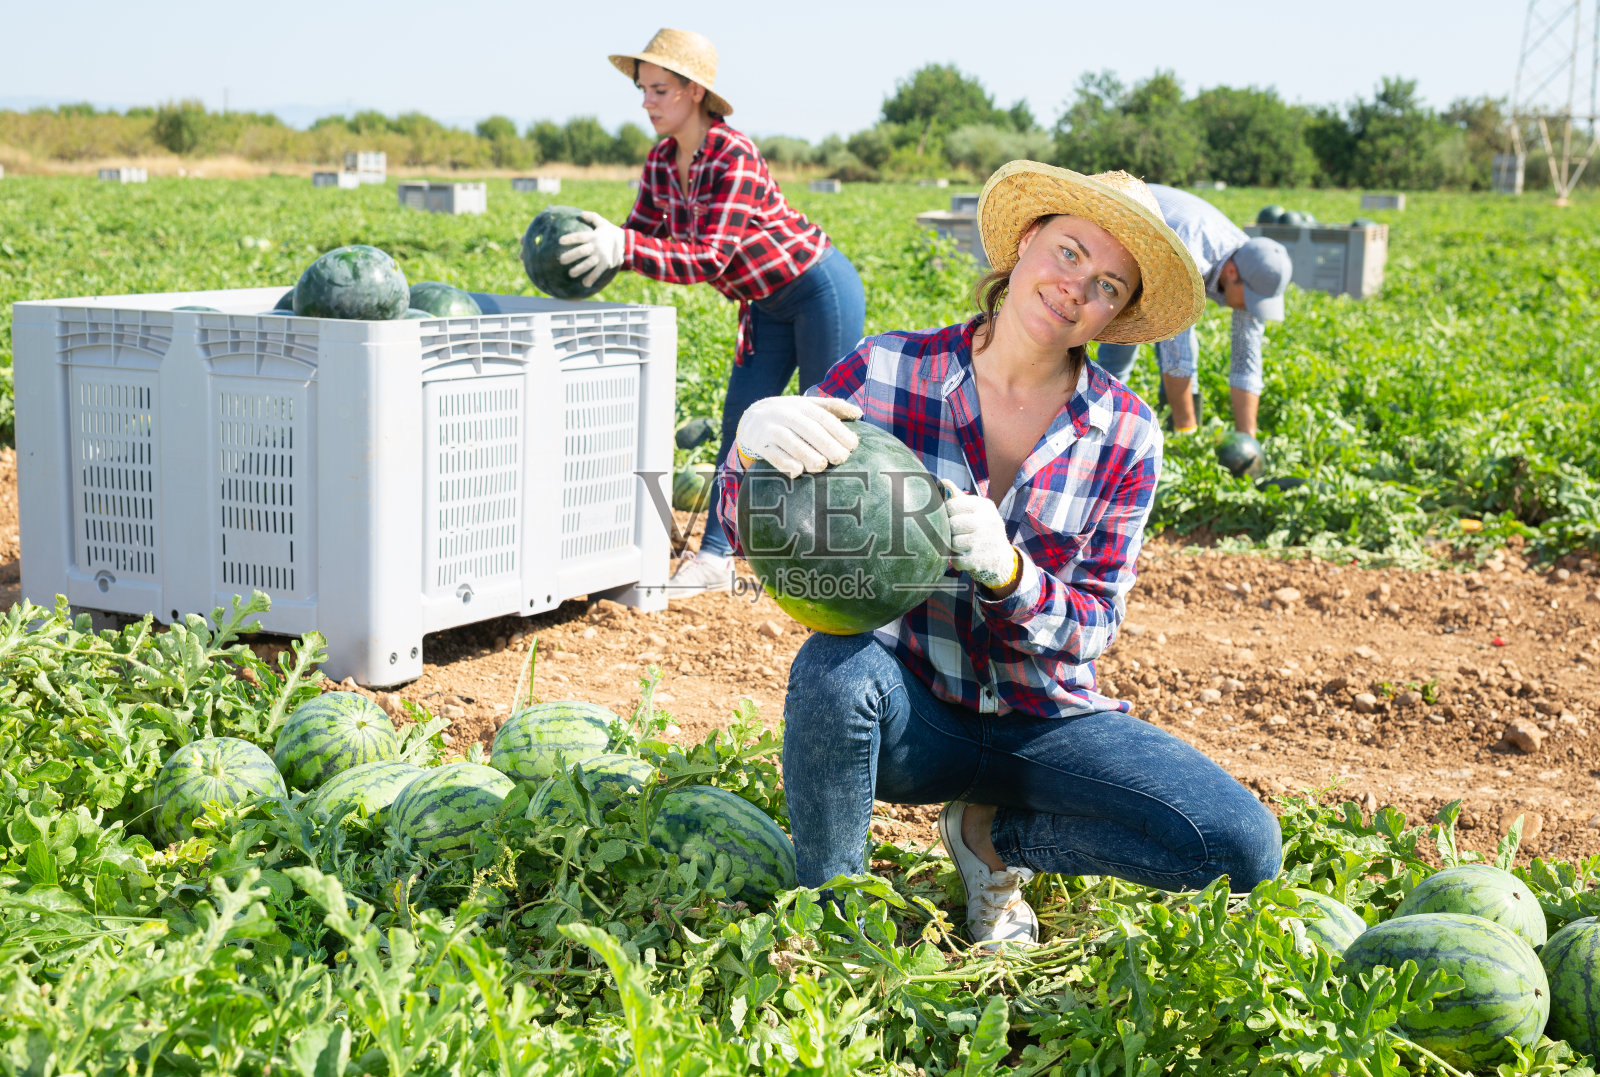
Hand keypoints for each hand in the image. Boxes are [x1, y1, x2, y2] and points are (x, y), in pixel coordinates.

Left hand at [557, 211, 625, 287]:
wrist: (627, 241)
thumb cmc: (610, 231)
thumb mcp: (602, 222)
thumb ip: (592, 217)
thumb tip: (581, 214)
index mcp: (594, 236)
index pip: (579, 236)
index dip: (570, 239)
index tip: (560, 241)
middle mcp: (597, 246)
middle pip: (582, 251)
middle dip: (571, 256)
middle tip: (561, 260)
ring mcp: (602, 256)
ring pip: (588, 264)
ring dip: (579, 269)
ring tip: (571, 274)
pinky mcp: (606, 264)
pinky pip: (598, 272)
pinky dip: (592, 278)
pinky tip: (585, 284)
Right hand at [735, 396, 862, 477]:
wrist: (751, 418)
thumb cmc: (789, 415)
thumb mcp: (807, 406)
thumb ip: (832, 407)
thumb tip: (859, 413)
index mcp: (801, 406)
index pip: (823, 417)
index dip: (839, 431)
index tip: (853, 445)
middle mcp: (786, 414)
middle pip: (809, 429)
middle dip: (827, 444)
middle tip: (842, 459)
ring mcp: (771, 429)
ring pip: (790, 441)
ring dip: (807, 455)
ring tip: (821, 467)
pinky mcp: (759, 444)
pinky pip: (772, 454)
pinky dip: (784, 463)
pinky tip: (797, 471)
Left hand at [941, 482, 1017, 589]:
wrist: (1002, 558)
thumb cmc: (983, 529)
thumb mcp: (977, 511)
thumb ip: (958, 497)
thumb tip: (942, 481)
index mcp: (984, 506)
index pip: (951, 505)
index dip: (948, 514)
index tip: (955, 519)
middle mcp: (986, 521)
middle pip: (951, 524)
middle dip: (952, 531)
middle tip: (960, 534)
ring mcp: (983, 541)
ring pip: (953, 543)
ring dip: (954, 547)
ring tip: (965, 545)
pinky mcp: (979, 559)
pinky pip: (956, 560)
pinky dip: (958, 561)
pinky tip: (967, 556)